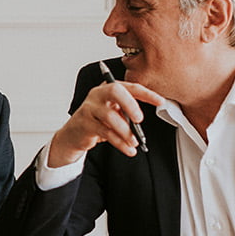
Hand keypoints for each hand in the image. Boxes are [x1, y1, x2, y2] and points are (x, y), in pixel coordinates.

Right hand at [47, 79, 165, 165]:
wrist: (74, 134)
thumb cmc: (98, 121)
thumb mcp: (115, 112)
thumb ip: (128, 111)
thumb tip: (145, 119)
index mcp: (108, 88)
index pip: (130, 87)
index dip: (147, 93)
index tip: (160, 101)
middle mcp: (97, 94)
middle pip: (115, 91)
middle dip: (130, 105)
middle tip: (140, 120)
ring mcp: (89, 108)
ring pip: (110, 116)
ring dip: (126, 131)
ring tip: (135, 142)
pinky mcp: (85, 123)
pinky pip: (105, 132)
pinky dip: (119, 143)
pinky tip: (128, 149)